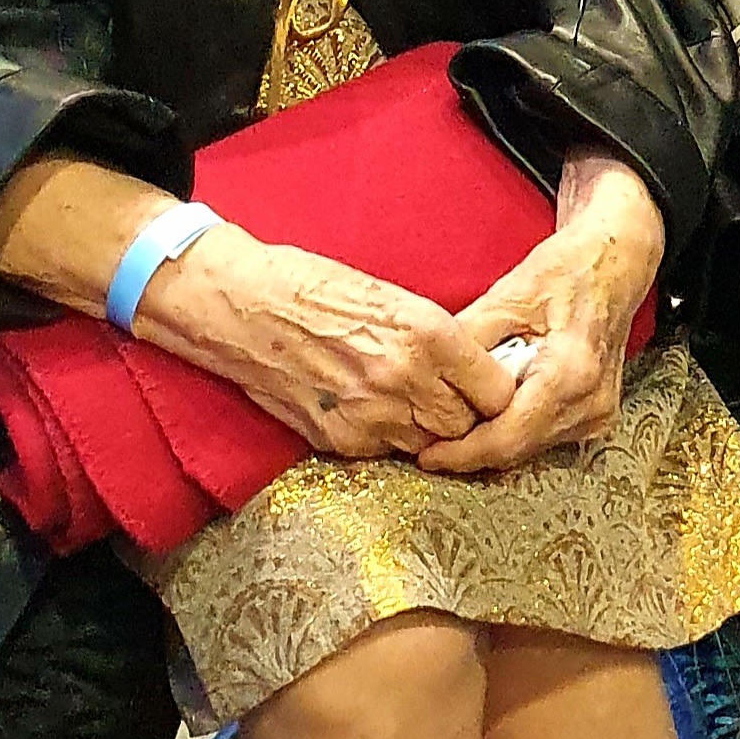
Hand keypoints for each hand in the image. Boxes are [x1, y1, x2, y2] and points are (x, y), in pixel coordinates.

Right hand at [136, 227, 521, 459]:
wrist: (243, 307)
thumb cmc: (311, 287)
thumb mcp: (391, 296)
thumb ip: (433, 335)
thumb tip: (468, 365)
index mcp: (426, 334)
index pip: (495, 391)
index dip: (496, 392)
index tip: (490, 387)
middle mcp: (404, 380)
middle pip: (466, 427)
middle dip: (466, 417)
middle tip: (456, 401)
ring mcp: (371, 416)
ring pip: (429, 446)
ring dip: (429, 432)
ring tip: (412, 404)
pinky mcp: (340, 440)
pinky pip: (386, 451)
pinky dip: (390, 437)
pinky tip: (375, 409)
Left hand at [418, 153, 667, 479]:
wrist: (614, 266)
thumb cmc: (567, 270)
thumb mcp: (508, 294)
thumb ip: (467, 338)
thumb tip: (426, 375)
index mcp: (571, 372)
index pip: (509, 436)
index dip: (463, 452)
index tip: (428, 456)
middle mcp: (591, 402)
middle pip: (518, 449)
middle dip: (472, 449)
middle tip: (430, 444)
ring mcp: (598, 413)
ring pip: (530, 447)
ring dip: (493, 440)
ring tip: (458, 421)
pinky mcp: (596, 416)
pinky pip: (544, 437)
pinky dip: (514, 429)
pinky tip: (492, 411)